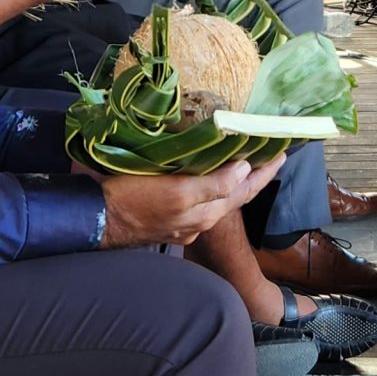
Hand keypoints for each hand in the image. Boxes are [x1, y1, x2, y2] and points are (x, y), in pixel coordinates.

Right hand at [98, 152, 286, 247]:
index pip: (244, 190)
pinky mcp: (167, 217)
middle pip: (234, 195)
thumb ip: (211, 186)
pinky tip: (206, 175)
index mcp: (205, 212)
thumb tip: (244, 170)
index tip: (282, 153)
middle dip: (253, 176)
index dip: (264, 173)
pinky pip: (197, 199)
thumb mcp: (175, 192)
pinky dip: (210, 185)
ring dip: (232, 180)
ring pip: (216, 198)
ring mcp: (183, 221)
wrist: (95, 220)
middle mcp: (199, 220)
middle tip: (268, 154)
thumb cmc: (132, 202)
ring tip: (243, 160)